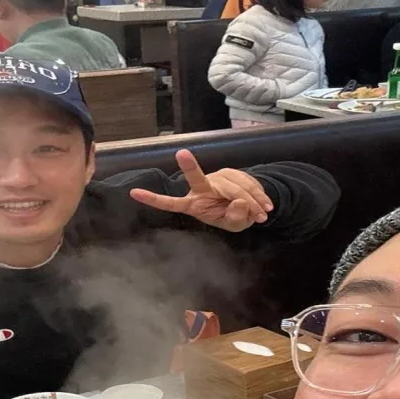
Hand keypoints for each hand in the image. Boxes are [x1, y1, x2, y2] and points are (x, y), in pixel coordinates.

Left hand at [129, 149, 273, 232]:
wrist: (248, 205)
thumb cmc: (232, 218)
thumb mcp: (234, 226)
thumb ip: (235, 218)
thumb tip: (240, 201)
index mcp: (194, 204)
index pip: (171, 203)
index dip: (154, 200)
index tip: (134, 193)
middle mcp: (201, 188)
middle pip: (206, 182)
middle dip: (210, 179)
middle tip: (218, 182)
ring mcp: (216, 177)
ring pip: (235, 185)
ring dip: (254, 200)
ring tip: (264, 213)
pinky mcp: (230, 172)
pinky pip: (247, 182)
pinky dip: (259, 194)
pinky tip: (265, 204)